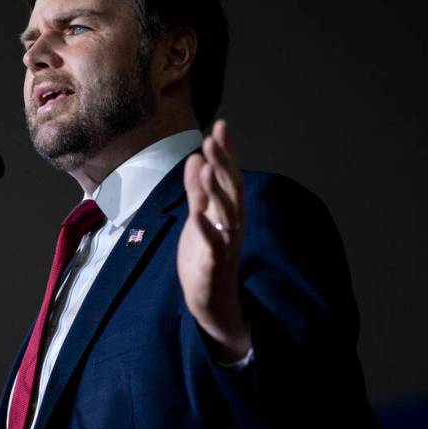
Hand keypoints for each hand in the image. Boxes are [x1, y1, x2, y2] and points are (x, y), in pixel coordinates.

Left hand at [177, 119, 251, 362]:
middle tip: (213, 138)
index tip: (220, 126)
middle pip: (232, 190)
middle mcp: (232, 226)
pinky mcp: (214, 267)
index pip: (229, 177)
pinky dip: (206, 229)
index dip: (226, 153)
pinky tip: (197, 214)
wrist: (210, 302)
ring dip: (217, 190)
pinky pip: (212, 246)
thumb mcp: (198, 218)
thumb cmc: (204, 258)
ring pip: (227, 214)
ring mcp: (225, 246)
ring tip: (206, 165)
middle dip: (223, 163)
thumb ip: (197, 191)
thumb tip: (195, 158)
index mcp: (227, 213)